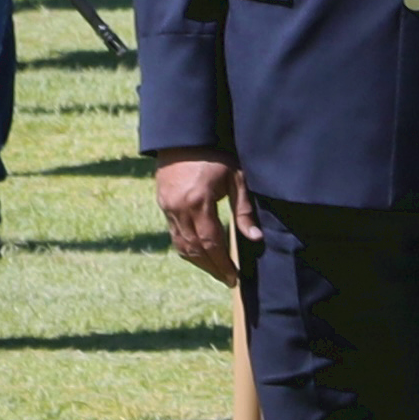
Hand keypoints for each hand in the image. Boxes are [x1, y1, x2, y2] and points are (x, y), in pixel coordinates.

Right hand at [154, 146, 255, 285]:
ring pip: (181, 245)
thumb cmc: (214, 157)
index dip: (223, 263)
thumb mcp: (236, 179)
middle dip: (212, 267)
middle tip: (228, 279)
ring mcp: (168, 208)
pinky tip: (200, 253)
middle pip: (194, 249)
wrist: (181, 140)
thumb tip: (255, 238)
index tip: (234, 277)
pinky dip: (187, 248)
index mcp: (198, 202)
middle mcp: (179, 209)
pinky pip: (174, 235)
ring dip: (199, 262)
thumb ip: (244, 210)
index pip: (210, 243)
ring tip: (215, 270)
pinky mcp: (163, 206)